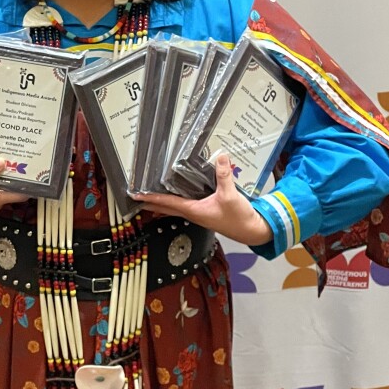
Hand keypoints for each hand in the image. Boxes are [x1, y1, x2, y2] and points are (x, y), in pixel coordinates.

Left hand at [135, 153, 272, 247]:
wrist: (251, 230)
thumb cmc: (239, 218)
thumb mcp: (231, 195)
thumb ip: (224, 176)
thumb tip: (221, 157)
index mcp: (194, 211)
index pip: (167, 203)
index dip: (151, 198)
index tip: (137, 196)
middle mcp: (193, 214)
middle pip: (166, 208)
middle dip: (151, 203)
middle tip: (136, 198)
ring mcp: (199, 214)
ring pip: (175, 208)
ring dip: (162, 203)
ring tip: (150, 197)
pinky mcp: (206, 212)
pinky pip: (186, 206)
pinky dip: (176, 201)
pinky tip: (177, 196)